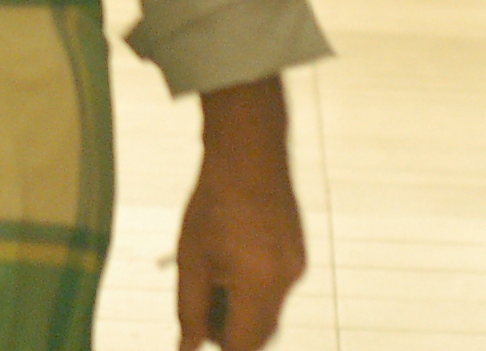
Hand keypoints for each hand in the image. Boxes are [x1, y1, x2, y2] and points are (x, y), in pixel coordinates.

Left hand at [177, 77, 305, 349]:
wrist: (248, 154)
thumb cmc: (212, 204)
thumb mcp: (190, 259)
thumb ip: (189, 310)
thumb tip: (187, 348)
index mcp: (258, 284)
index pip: (244, 345)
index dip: (221, 346)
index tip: (199, 333)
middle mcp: (286, 281)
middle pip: (261, 335)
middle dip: (232, 333)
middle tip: (200, 311)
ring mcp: (297, 268)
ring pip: (271, 313)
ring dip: (243, 312)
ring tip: (212, 281)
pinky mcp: (299, 255)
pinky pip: (277, 289)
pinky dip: (255, 290)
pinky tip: (230, 261)